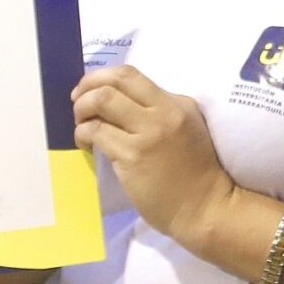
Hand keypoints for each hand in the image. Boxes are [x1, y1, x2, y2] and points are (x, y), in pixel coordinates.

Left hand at [72, 65, 237, 254]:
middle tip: (78, 102)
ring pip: (101, 102)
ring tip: (82, 127)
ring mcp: (149, 133)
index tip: (90, 90)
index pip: (131, 75)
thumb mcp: (187, 130)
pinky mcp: (133, 156)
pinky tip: (86, 145)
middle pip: (115, 81)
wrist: (206, 208)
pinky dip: (83, 134)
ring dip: (81, 111)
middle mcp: (165, 112)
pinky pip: (96, 132)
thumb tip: (118, 106)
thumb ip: (160, 114)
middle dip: (87, 87)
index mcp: (179, 103)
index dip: (102, 77)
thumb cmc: (196, 175)